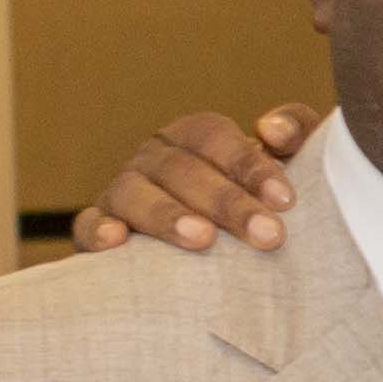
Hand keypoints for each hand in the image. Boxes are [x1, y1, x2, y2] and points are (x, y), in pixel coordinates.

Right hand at [72, 105, 314, 253]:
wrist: (223, 251)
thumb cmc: (258, 200)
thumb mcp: (286, 162)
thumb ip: (294, 132)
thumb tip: (273, 130)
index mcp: (195, 138)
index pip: (215, 139)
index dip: (250, 165)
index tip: (286, 200)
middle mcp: (154, 159)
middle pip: (182, 170)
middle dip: (227, 203)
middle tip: (267, 235)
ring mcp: (123, 192)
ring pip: (135, 195)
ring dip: (168, 216)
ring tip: (203, 240)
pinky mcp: (100, 228)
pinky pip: (87, 225)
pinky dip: (97, 230)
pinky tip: (116, 241)